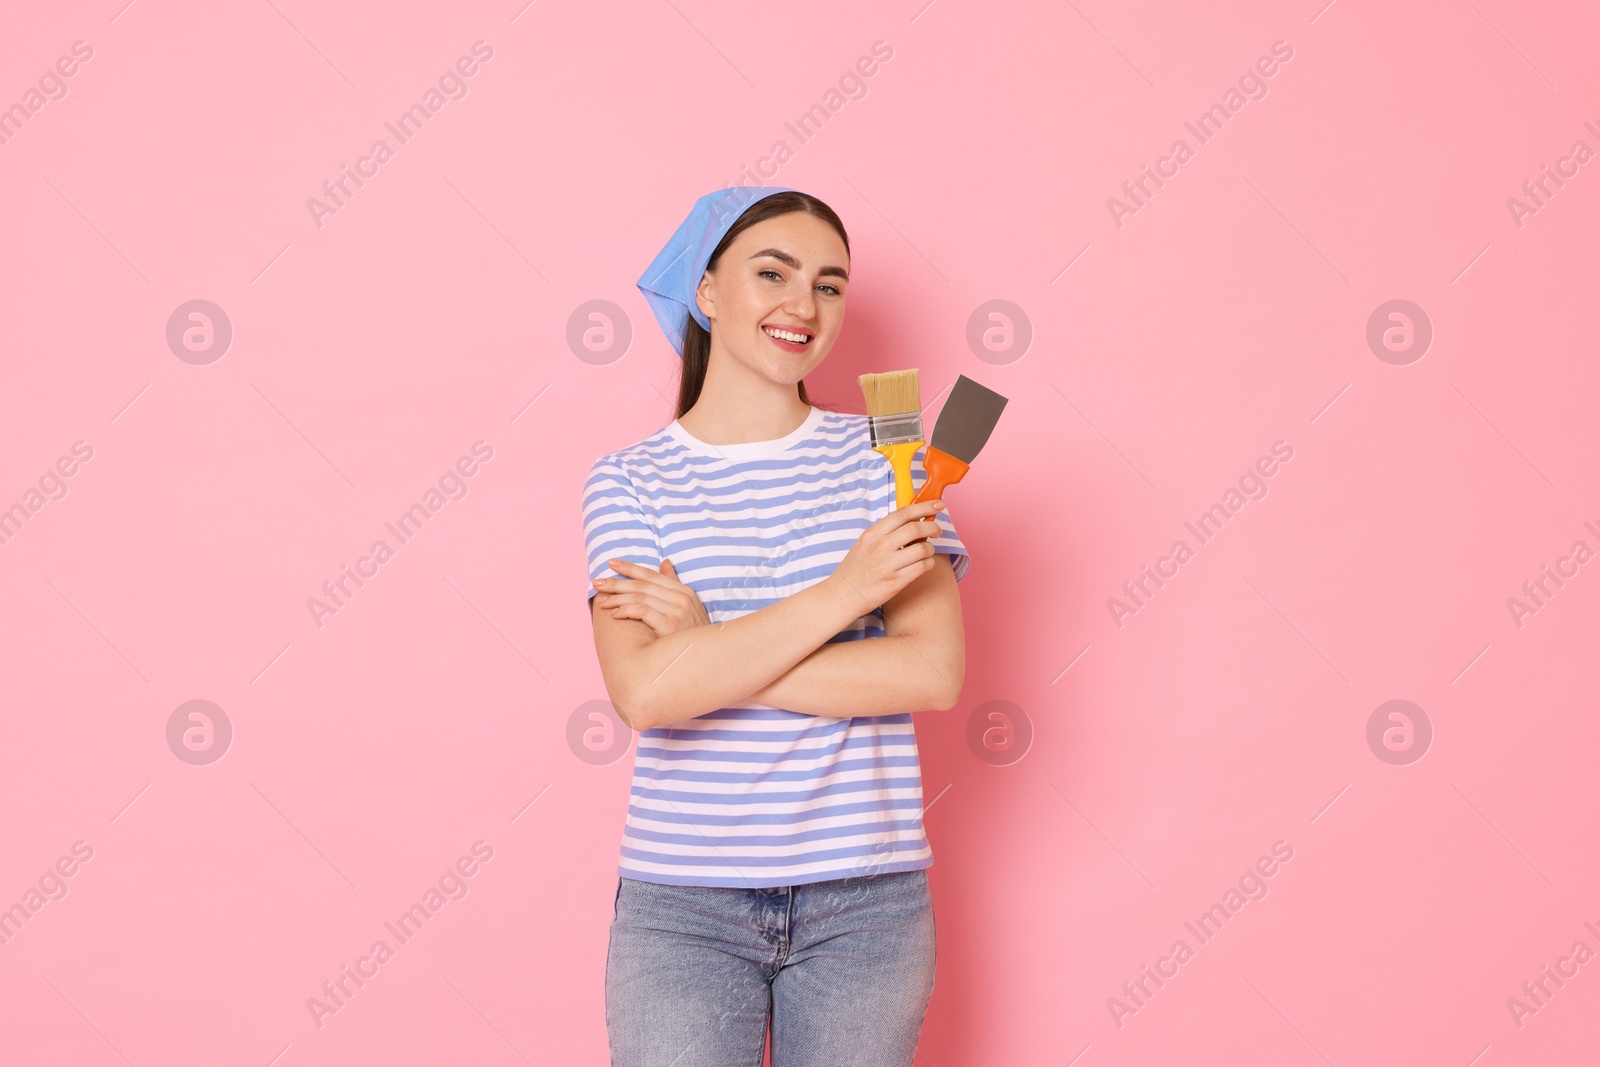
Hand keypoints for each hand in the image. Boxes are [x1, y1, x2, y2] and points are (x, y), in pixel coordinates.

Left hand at [592, 558, 710, 637]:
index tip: (611, 564)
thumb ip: (674, 584)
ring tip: (602, 602)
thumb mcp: (688, 606)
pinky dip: (626, 610)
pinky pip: (642, 611)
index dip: (630, 568)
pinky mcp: (670, 626)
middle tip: (597, 583)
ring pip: (640, 597)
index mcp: (684, 591)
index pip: (652, 575)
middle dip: (617, 583)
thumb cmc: (691, 635)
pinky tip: (615, 614)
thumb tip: (664, 562)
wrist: (705, 658)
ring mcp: (677, 611)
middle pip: (642, 585)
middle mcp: (681, 598)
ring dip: (617, 598)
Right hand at [825, 499, 946, 613]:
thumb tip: (913, 520)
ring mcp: (887, 565)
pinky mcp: (895, 582)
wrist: (842, 595)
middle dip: (933, 526)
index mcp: (872, 534)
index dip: (924, 506)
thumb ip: (886, 532)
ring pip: (923, 548)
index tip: (937, 505)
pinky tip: (924, 563)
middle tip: (937, 530)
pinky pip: (922, 567)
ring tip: (927, 551)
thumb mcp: (865, 543)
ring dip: (931, 548)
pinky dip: (929, 563)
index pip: (903, 513)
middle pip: (916, 528)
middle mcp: (880, 547)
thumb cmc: (855, 569)